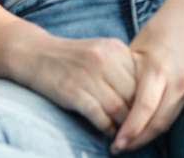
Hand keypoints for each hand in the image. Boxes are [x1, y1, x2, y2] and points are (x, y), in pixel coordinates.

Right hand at [10, 32, 135, 137]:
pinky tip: (109, 133)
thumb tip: (146, 94)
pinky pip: (98, 115)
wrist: (34, 53)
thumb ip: (122, 67)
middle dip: (138, 114)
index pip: (142, 78)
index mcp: (116, 48)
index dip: (147, 98)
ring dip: (124, 125)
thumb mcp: (101, 52)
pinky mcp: (72, 91)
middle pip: (133, 94)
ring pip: (118, 107)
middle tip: (141, 128)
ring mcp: (88, 75)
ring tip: (127, 134)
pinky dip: (107, 127)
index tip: (149, 112)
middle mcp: (105, 59)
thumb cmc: (72, 57)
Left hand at [112, 9, 183, 152]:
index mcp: (159, 69)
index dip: (129, 131)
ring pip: (168, 122)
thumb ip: (126, 80)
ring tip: (129, 143)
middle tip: (119, 149)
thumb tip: (110, 108)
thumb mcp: (135, 51)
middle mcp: (178, 81)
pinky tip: (146, 128)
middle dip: (137, 140)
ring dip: (148, 136)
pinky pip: (176, 112)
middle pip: (158, 123)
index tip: (115, 144)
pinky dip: (160, 122)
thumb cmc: (159, 31)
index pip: (143, 109)